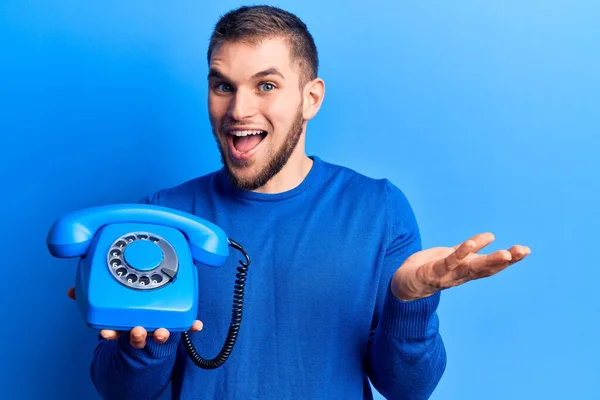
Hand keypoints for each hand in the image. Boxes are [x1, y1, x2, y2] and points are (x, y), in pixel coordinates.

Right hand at [67, 287, 202, 348]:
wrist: (145, 344)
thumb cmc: (129, 319)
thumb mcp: (109, 313)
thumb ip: (94, 301)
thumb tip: (72, 291)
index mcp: (123, 328)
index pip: (114, 332)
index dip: (110, 333)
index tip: (106, 333)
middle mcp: (140, 331)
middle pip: (137, 337)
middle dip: (137, 335)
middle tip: (136, 331)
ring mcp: (157, 331)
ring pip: (158, 334)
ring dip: (160, 333)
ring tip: (161, 331)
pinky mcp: (173, 326)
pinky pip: (184, 327)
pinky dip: (191, 326)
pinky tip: (197, 325)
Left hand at [391, 232, 530, 300]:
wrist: (404, 285)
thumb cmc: (430, 269)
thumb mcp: (453, 257)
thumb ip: (470, 249)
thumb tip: (491, 236)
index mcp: (467, 271)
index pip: (491, 266)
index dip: (509, 260)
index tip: (526, 251)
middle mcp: (460, 276)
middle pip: (485, 268)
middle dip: (505, 260)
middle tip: (522, 251)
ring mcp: (447, 275)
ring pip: (471, 268)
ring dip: (489, 261)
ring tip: (505, 252)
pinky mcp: (431, 272)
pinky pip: (447, 263)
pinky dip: (460, 254)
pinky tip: (471, 244)